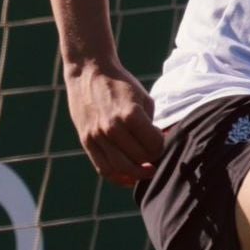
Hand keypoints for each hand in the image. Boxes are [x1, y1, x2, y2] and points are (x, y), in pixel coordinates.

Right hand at [66, 59, 163, 187]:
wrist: (89, 72)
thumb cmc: (121, 85)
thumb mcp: (143, 99)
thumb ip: (152, 124)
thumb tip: (160, 145)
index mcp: (130, 114)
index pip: (154, 145)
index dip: (162, 146)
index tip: (161, 140)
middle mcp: (112, 127)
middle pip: (140, 158)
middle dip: (152, 159)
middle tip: (154, 153)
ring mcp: (97, 135)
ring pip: (121, 168)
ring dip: (137, 174)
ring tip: (145, 170)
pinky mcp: (86, 141)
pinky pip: (104, 168)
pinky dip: (118, 178)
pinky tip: (129, 177)